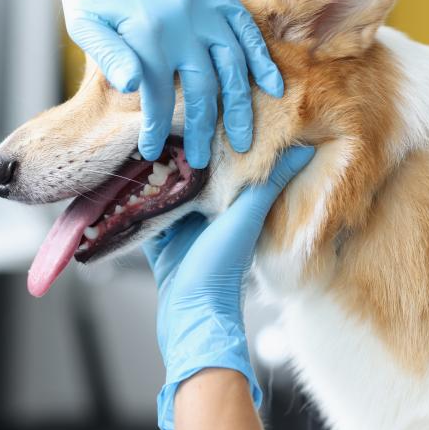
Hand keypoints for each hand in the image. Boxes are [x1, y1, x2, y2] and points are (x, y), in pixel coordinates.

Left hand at [8, 0, 283, 167]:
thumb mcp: (85, 23)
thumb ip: (110, 56)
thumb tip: (131, 88)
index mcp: (146, 34)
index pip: (158, 98)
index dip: (156, 129)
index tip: (153, 152)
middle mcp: (182, 21)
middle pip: (203, 89)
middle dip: (203, 130)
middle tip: (205, 162)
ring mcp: (204, 4)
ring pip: (233, 65)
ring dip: (239, 105)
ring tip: (243, 140)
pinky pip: (247, 29)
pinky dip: (262, 59)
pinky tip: (273, 88)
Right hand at [143, 145, 314, 429]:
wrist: (190, 315)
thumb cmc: (220, 268)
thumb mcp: (246, 219)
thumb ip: (269, 184)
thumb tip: (305, 149)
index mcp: (231, 205)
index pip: (222, 163)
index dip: (212, 140)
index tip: (200, 114)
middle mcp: (206, 214)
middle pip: (189, 175)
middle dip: (177, 154)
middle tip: (161, 124)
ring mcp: (179, 228)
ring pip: (163, 190)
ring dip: (153, 174)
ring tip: (139, 144)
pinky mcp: (157, 241)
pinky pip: (142, 213)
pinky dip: (134, 200)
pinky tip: (123, 180)